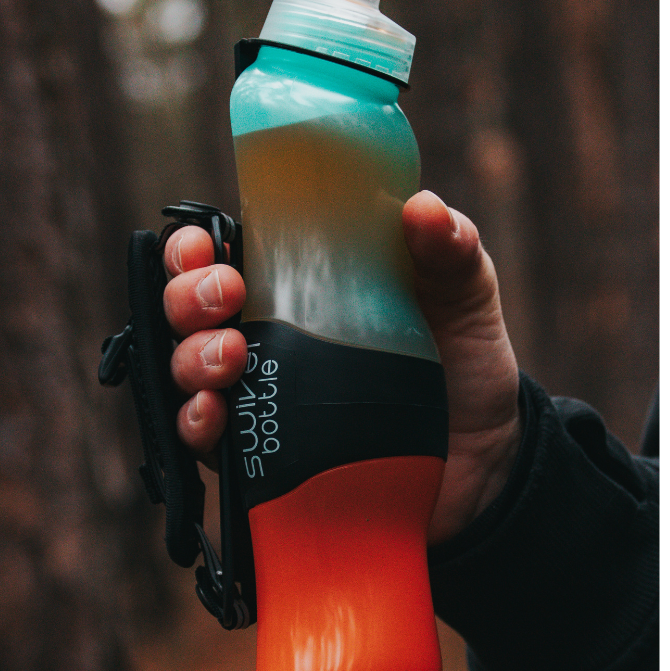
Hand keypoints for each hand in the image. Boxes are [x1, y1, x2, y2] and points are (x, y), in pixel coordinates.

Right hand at [161, 191, 520, 544]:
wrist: (485, 462)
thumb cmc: (464, 367)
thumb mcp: (465, 297)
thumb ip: (451, 250)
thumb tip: (423, 208)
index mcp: (296, 286)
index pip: (219, 255)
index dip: (192, 247)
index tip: (205, 244)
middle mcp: (264, 338)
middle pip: (187, 309)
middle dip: (187, 297)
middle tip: (227, 297)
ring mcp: (257, 397)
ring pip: (184, 369)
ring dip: (191, 357)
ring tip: (231, 355)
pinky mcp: (260, 456)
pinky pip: (204, 440)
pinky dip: (195, 422)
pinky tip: (214, 412)